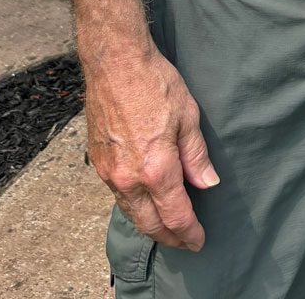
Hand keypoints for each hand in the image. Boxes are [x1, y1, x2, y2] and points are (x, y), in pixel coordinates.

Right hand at [84, 43, 217, 250]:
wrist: (115, 63)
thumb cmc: (155, 83)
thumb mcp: (188, 116)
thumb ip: (196, 155)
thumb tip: (207, 183)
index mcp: (156, 168)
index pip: (175, 214)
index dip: (189, 232)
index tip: (199, 241)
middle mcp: (128, 178)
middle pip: (149, 222)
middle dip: (169, 237)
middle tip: (185, 242)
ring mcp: (109, 172)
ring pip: (131, 211)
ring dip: (149, 224)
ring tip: (166, 228)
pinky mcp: (96, 162)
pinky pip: (117, 194)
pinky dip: (133, 205)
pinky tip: (143, 201)